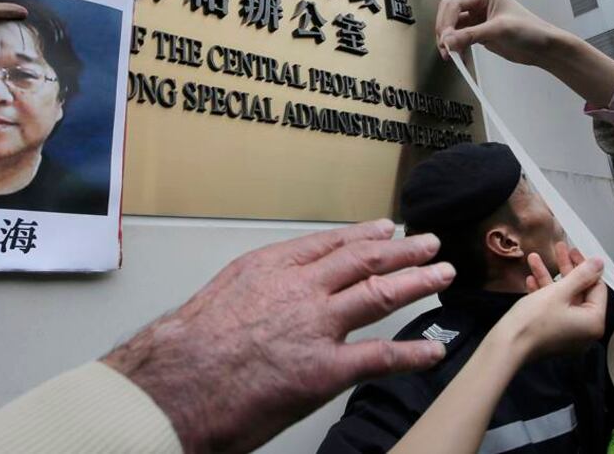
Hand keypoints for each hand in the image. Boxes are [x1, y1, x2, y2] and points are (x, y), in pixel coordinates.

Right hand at [103, 220, 455, 453]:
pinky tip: (432, 350)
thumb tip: (265, 298)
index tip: (385, 229)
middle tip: (427, 243)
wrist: (171, 385)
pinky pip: (381, 355)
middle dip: (402, 251)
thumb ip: (252, 291)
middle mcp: (300, 289)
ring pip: (380, 294)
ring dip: (417, 282)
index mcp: (271, 268)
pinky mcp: (325, 368)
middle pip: (363, 260)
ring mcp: (316, 326)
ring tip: (442, 275)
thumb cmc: (184, 350)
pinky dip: (412, 353)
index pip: (329, 244)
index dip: (363, 235)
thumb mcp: (218, 297)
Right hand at [435, 0, 565, 65]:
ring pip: (453, 28)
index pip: (454, 4)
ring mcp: (478, 19)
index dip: (446, 22)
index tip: (446, 39)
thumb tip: (448, 41)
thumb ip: (470, 35)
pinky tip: (460, 57)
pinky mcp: (479, 32)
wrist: (542, 47)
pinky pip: (460, 38)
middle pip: (449, 15)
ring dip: (449, 42)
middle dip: (445, 32)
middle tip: (445, 48)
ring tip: (451, 56)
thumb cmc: (530, 31)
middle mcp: (479, 4)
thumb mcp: (498, 30)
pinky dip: (457, 48)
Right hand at [490, 243, 605, 362]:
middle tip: (557, 247)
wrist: (508, 345)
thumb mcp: (559, 292)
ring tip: (534, 257)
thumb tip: (599, 262)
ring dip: (549, 278)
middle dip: (565, 268)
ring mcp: (568, 334)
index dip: (584, 266)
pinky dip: (544, 294)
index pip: (597, 288)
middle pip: (579, 292)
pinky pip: (554, 310)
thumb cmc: (535, 319)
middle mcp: (585, 330)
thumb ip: (581, 275)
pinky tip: (529, 279)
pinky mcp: (553, 335)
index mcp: (594, 322)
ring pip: (563, 299)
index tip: (572, 249)